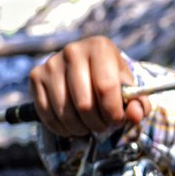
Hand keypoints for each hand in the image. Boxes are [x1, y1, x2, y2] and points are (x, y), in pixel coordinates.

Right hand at [28, 36, 151, 137]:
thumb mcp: (129, 88)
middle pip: (84, 103)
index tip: (117, 120)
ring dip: (80, 127)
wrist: (86, 67)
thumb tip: (135, 115)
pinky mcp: (36, 77)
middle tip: (104, 124)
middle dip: (98, 123)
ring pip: (65, 113)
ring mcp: (51, 63)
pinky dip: (62, 128)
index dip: (113, 112)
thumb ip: (139, 103)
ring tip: (90, 124)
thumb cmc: (110, 79)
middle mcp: (73, 50)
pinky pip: (47, 115)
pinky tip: (73, 123)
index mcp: (99, 47)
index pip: (106, 87)